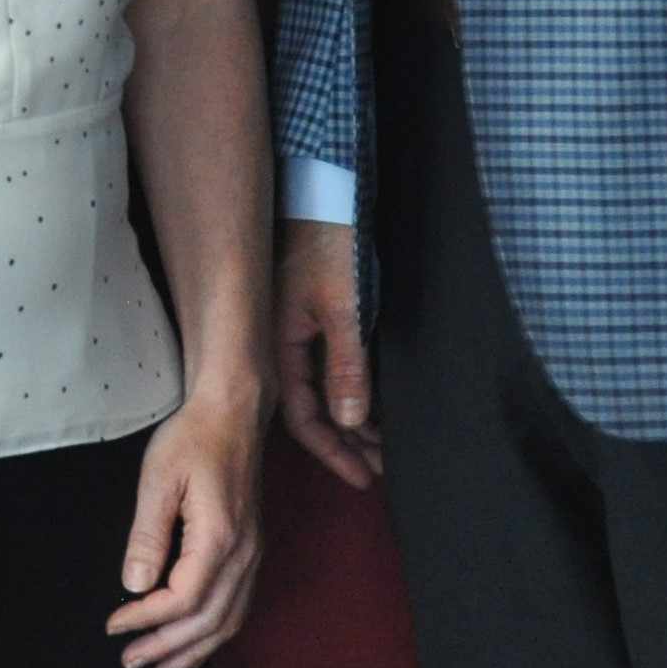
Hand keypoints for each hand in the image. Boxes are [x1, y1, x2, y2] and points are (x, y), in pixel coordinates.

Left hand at [108, 377, 264, 667]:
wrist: (233, 412)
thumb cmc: (193, 437)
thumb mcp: (158, 479)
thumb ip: (147, 535)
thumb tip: (134, 585)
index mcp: (219, 539)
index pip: (182, 600)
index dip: (146, 619)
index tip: (114, 627)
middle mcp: (244, 555)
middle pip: (208, 621)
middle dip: (167, 648)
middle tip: (131, 664)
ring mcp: (252, 555)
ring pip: (228, 621)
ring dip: (193, 650)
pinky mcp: (249, 550)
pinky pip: (236, 606)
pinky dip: (213, 632)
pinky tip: (194, 641)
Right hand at [273, 219, 381, 486]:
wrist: (327, 190)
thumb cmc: (330, 242)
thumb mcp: (342, 307)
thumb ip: (346, 366)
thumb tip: (351, 421)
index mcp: (279, 341)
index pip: (301, 414)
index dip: (332, 450)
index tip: (363, 477)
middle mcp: (286, 342)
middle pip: (313, 408)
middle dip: (348, 443)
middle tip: (383, 468)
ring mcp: (302, 330)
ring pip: (326, 390)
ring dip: (356, 420)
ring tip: (388, 446)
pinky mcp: (320, 318)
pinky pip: (335, 369)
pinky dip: (357, 393)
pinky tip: (379, 409)